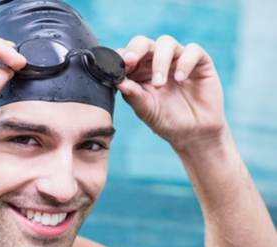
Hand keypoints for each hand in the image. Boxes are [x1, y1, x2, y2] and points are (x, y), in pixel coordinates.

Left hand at [116, 35, 224, 150]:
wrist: (194, 133)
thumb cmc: (167, 121)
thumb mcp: (147, 112)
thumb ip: (134, 97)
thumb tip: (120, 83)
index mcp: (138, 72)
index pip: (126, 55)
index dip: (120, 57)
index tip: (116, 68)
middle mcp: (156, 62)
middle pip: (143, 43)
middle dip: (135, 49)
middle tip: (130, 61)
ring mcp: (178, 60)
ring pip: (166, 43)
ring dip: (159, 61)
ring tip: (159, 84)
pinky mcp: (200, 62)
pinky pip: (193, 51)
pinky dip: (185, 62)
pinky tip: (180, 78)